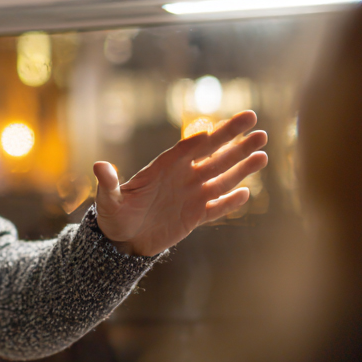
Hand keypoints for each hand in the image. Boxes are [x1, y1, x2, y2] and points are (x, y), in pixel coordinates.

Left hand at [93, 111, 268, 256]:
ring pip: (222, 178)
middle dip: (234, 139)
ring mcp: (191, 195)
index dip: (200, 139)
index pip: (186, 148)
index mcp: (163, 167)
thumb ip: (108, 183)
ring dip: (242, 166)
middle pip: (213, 155)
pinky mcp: (195, 217)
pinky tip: (246, 192)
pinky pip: (217, 208)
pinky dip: (230, 202)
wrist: (122, 239)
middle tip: (255, 122)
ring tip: (263, 153)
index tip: (213, 129)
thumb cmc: (113, 215)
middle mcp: (182, 177)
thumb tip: (98, 166)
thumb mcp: (107, 199)